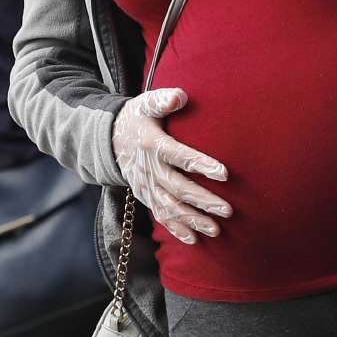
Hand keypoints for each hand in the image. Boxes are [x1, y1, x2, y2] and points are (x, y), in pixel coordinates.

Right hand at [112, 88, 231, 244]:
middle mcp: (148, 169)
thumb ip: (162, 100)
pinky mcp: (144, 195)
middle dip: (202, 200)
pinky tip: (194, 240)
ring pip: (169, 207)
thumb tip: (181, 96)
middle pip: (177, 187)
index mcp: (152, 145)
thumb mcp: (145, 103)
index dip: (200, 164)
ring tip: (216, 229)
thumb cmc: (137, 118)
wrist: (109, 138)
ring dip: (192, 219)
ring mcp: (145, 185)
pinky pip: (160, 215)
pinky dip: (175, 229)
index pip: (179, 155)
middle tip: (227, 209)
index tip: (224, 173)